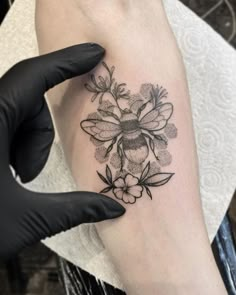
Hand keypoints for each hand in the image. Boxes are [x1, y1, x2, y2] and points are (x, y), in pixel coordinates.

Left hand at [0, 44, 124, 260]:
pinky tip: (7, 172)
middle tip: (28, 174)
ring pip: (14, 112)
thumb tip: (116, 208)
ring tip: (15, 180)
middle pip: (24, 99)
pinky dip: (13, 142)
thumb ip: (76, 209)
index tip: (95, 54)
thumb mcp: (27, 218)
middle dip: (39, 134)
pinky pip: (3, 123)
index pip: (32, 77)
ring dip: (25, 143)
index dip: (67, 62)